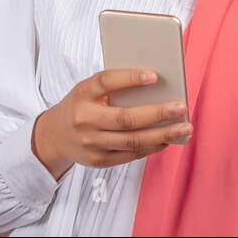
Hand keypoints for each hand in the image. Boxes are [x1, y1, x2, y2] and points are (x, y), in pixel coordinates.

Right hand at [32, 68, 191, 179]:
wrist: (54, 136)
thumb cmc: (81, 105)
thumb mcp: (88, 89)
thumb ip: (114, 86)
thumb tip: (156, 86)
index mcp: (82, 93)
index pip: (106, 82)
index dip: (130, 78)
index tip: (154, 76)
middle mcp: (84, 119)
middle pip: (125, 118)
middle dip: (158, 113)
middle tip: (181, 107)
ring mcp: (91, 143)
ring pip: (132, 141)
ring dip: (162, 135)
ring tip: (184, 128)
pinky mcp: (98, 160)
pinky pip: (130, 155)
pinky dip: (152, 147)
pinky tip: (167, 139)